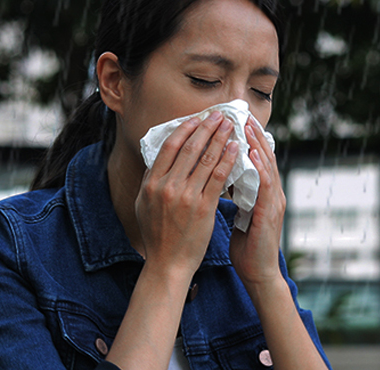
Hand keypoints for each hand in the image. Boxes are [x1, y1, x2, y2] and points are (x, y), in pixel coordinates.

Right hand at [135, 111, 238, 276]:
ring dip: (220, 139)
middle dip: (207, 128)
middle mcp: (167, 187)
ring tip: (230, 126)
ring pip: (206, 159)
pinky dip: (228, 160)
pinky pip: (218, 178)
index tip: (198, 118)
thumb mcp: (143, 204)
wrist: (168, 263)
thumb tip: (160, 157)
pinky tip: (236, 149)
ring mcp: (186, 197)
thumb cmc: (157, 235)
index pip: (169, 147)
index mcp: (152, 183)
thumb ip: (152, 180)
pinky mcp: (203, 208)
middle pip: (190, 148)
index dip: (186, 129)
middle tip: (219, 115)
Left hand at [230, 116, 285, 287]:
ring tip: (247, 125)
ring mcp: (273, 202)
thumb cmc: (247, 244)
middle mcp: (272, 193)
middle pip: (264, 156)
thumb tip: (219, 177)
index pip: (257, 158)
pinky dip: (259, 167)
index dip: (249, 138)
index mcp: (264, 192)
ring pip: (267, 166)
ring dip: (257, 144)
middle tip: (242, 114)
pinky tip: (251, 153)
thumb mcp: (239, 213)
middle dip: (253, 134)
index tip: (236, 120)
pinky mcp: (270, 213)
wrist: (258, 273)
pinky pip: (265, 186)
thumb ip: (235, 194)